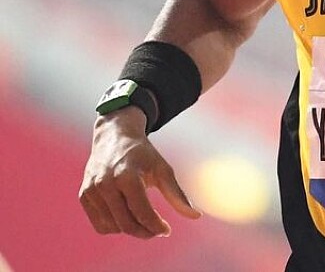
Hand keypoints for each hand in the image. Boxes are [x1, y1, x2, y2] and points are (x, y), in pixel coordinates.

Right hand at [79, 107, 200, 237]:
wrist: (114, 137)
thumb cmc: (142, 154)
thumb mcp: (162, 169)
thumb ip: (177, 194)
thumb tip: (196, 216)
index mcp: (126, 175)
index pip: (141, 212)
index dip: (156, 226)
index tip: (167, 230)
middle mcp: (105, 184)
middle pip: (126, 223)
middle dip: (145, 232)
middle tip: (158, 230)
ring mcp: (91, 191)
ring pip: (113, 227)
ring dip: (131, 229)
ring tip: (144, 220)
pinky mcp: (84, 196)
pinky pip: (100, 225)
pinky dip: (116, 226)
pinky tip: (127, 216)